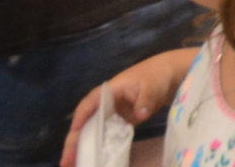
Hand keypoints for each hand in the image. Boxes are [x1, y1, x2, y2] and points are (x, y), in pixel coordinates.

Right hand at [63, 52, 190, 166]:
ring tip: (72, 165)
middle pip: (85, 122)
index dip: (81, 116)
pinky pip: (104, 136)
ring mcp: (111, 114)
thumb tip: (141, 115)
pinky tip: (92, 161)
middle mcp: (105, 104)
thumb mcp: (152, 86)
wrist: (169, 76)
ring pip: (92, 132)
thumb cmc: (156, 76)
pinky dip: (97, 148)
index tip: (74, 130)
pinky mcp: (119, 123)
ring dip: (82, 148)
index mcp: (109, 91)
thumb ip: (145, 100)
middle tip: (65, 161)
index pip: (90, 103)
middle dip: (74, 141)